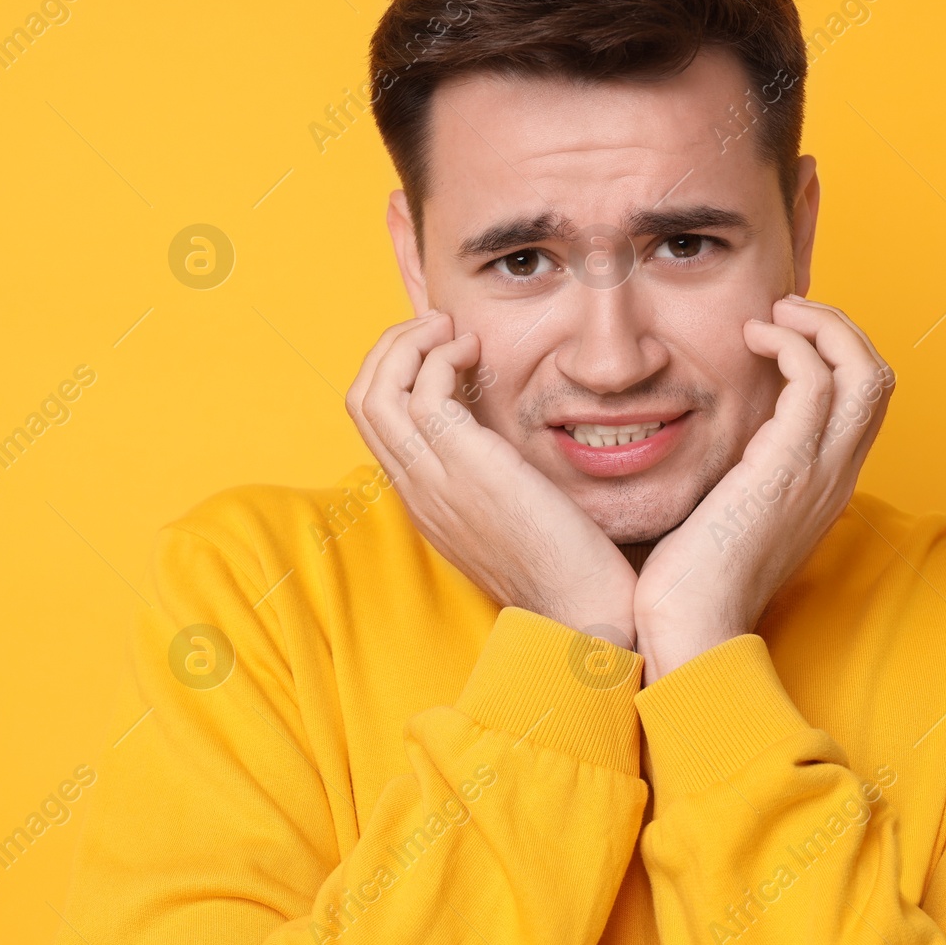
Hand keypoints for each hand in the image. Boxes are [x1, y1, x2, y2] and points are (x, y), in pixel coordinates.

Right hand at [347, 311, 638, 646]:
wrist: (584, 616)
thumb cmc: (568, 569)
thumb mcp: (514, 516)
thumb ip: (493, 477)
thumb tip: (501, 435)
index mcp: (424, 502)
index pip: (375, 422)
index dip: (397, 371)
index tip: (442, 350)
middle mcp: (416, 491)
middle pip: (361, 399)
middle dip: (392, 346)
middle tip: (440, 328)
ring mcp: (434, 481)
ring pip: (375, 391)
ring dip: (410, 342)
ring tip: (453, 332)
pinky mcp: (466, 468)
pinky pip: (421, 393)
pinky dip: (440, 356)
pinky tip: (476, 352)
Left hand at [632, 295, 894, 682]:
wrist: (691, 630)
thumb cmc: (692, 583)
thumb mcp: (726, 517)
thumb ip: (737, 477)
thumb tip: (711, 449)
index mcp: (824, 487)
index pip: (863, 402)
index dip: (835, 353)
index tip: (783, 333)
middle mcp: (835, 477)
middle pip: (878, 377)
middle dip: (838, 328)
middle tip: (785, 310)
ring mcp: (818, 472)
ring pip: (864, 370)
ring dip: (822, 325)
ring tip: (774, 314)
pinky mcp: (786, 468)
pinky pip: (816, 380)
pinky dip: (792, 342)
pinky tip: (752, 336)